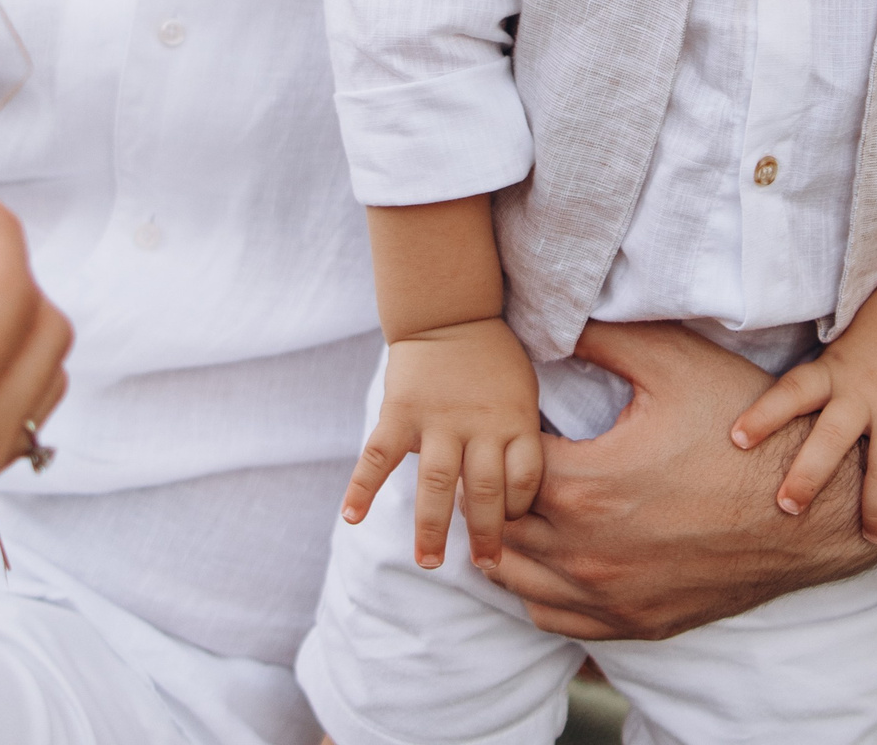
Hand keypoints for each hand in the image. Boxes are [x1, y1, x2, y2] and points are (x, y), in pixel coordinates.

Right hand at [340, 318, 542, 571]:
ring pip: (437, 482)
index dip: (519, 508)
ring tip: (427, 562)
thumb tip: (519, 494)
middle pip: (485, 489)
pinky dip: (362, 486)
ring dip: (431, 526)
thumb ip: (518, 437)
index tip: (511, 528)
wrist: (449, 311)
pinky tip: (351, 516)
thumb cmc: (492, 358)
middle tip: (483, 566)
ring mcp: (437, 420)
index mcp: (514, 420)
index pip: (525, 479)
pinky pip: (380, 455)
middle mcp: (478, 425)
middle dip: (484, 533)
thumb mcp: (523, 392)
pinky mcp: (400, 412)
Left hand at [487, 321, 876, 641]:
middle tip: (504, 458)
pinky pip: (555, 618)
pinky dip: (537, 589)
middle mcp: (587, 553)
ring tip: (515, 504)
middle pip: (498, 526)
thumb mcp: (673, 363)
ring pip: (515, 580)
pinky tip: (549, 554)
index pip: (501, 466)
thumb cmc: (744, 430)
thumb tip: (548, 321)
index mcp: (585, 486)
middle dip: (494, 490)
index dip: (499, 438)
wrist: (813, 510)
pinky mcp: (637, 623)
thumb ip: (601, 338)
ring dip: (505, 543)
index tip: (511, 419)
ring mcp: (612, 597)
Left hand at [731, 275, 876, 540]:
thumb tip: (777, 424)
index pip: (791, 391)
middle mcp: (864, 393)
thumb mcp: (839, 351)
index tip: (737, 439)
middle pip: (830, 439)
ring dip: (876, 508)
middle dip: (807, 476)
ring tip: (870, 537)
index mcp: (834, 373)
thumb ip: (820, 385)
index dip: (763, 414)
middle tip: (787, 508)